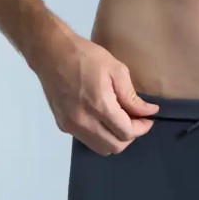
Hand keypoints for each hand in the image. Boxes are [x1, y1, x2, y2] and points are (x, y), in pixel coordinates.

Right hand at [35, 31, 158, 155]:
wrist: (49, 51)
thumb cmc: (85, 56)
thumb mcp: (116, 70)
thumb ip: (132, 97)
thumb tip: (149, 112)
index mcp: (99, 106)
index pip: (127, 133)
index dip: (142, 128)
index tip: (148, 118)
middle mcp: (83, 121)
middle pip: (116, 146)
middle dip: (130, 136)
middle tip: (135, 120)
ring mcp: (71, 125)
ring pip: (102, 148)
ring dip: (115, 139)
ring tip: (120, 121)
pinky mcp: (63, 125)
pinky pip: (88, 140)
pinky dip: (100, 136)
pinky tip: (103, 120)